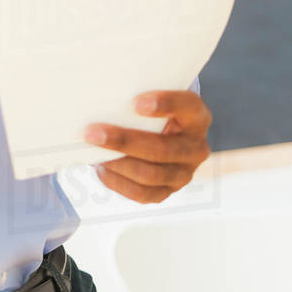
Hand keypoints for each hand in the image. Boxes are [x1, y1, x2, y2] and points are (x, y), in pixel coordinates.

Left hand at [84, 90, 210, 203]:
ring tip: (94, 152)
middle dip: (125, 141)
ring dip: (118, 163)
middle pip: (163, 149)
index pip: (188, 106)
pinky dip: (118, 182)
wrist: (159, 136)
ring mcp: (184, 174)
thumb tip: (102, 99)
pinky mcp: (167, 192)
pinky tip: (102, 168)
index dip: (165, 104)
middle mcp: (196, 148)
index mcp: (197, 117)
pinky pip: (142, 194)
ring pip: (150, 174)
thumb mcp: (153, 97)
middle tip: (94, 133)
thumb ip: (137, 97)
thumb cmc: (150, 111)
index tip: (135, 103)